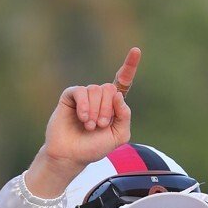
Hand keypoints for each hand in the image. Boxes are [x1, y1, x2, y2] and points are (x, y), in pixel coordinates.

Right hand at [25, 48, 140, 197]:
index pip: (123, 82)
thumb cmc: (94, 148)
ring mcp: (85, 96)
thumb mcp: (118, 136)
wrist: (71, 156)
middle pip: (109, 88)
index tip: (136, 50)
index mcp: (113, 105)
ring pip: (96, 89)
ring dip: (95, 111)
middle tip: (100, 126)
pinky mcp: (71, 96)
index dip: (129, 66)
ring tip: (89, 127)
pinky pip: (81, 91)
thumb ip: (125, 116)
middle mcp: (99, 97)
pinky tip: (83, 118)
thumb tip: (118, 95)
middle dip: (107, 109)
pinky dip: (84, 106)